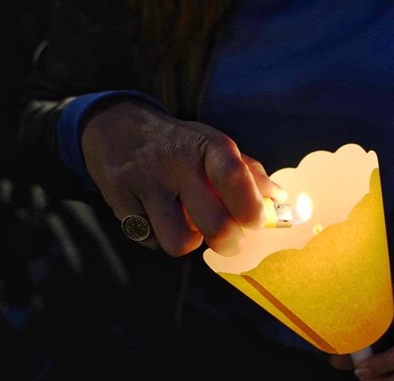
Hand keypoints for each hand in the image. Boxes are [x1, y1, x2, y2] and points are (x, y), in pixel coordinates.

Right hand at [80, 98, 285, 256]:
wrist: (114, 125)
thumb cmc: (178, 144)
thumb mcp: (214, 146)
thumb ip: (249, 175)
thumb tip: (279, 201)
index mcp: (208, 147)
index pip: (235, 178)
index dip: (251, 209)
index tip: (255, 222)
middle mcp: (177, 164)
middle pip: (216, 226)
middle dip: (229, 242)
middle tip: (228, 238)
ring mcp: (146, 184)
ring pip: (179, 243)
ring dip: (188, 241)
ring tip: (187, 224)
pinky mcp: (119, 202)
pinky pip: (149, 241)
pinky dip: (158, 236)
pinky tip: (158, 217)